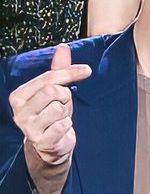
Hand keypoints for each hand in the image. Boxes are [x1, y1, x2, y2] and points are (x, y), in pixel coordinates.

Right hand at [10, 44, 90, 167]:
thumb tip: (63, 47)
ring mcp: (29, 127)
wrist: (51, 146)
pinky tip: (60, 129)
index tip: (86, 70)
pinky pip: (63, 125)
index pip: (48, 78)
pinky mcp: (41, 141)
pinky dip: (67, 126)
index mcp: (19, 95)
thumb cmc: (51, 115)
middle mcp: (19, 111)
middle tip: (62, 106)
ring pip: (59, 108)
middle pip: (54, 92)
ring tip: (59, 119)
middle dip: (65, 97)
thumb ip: (58, 70)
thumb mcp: (54, 91)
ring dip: (66, 113)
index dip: (69, 73)